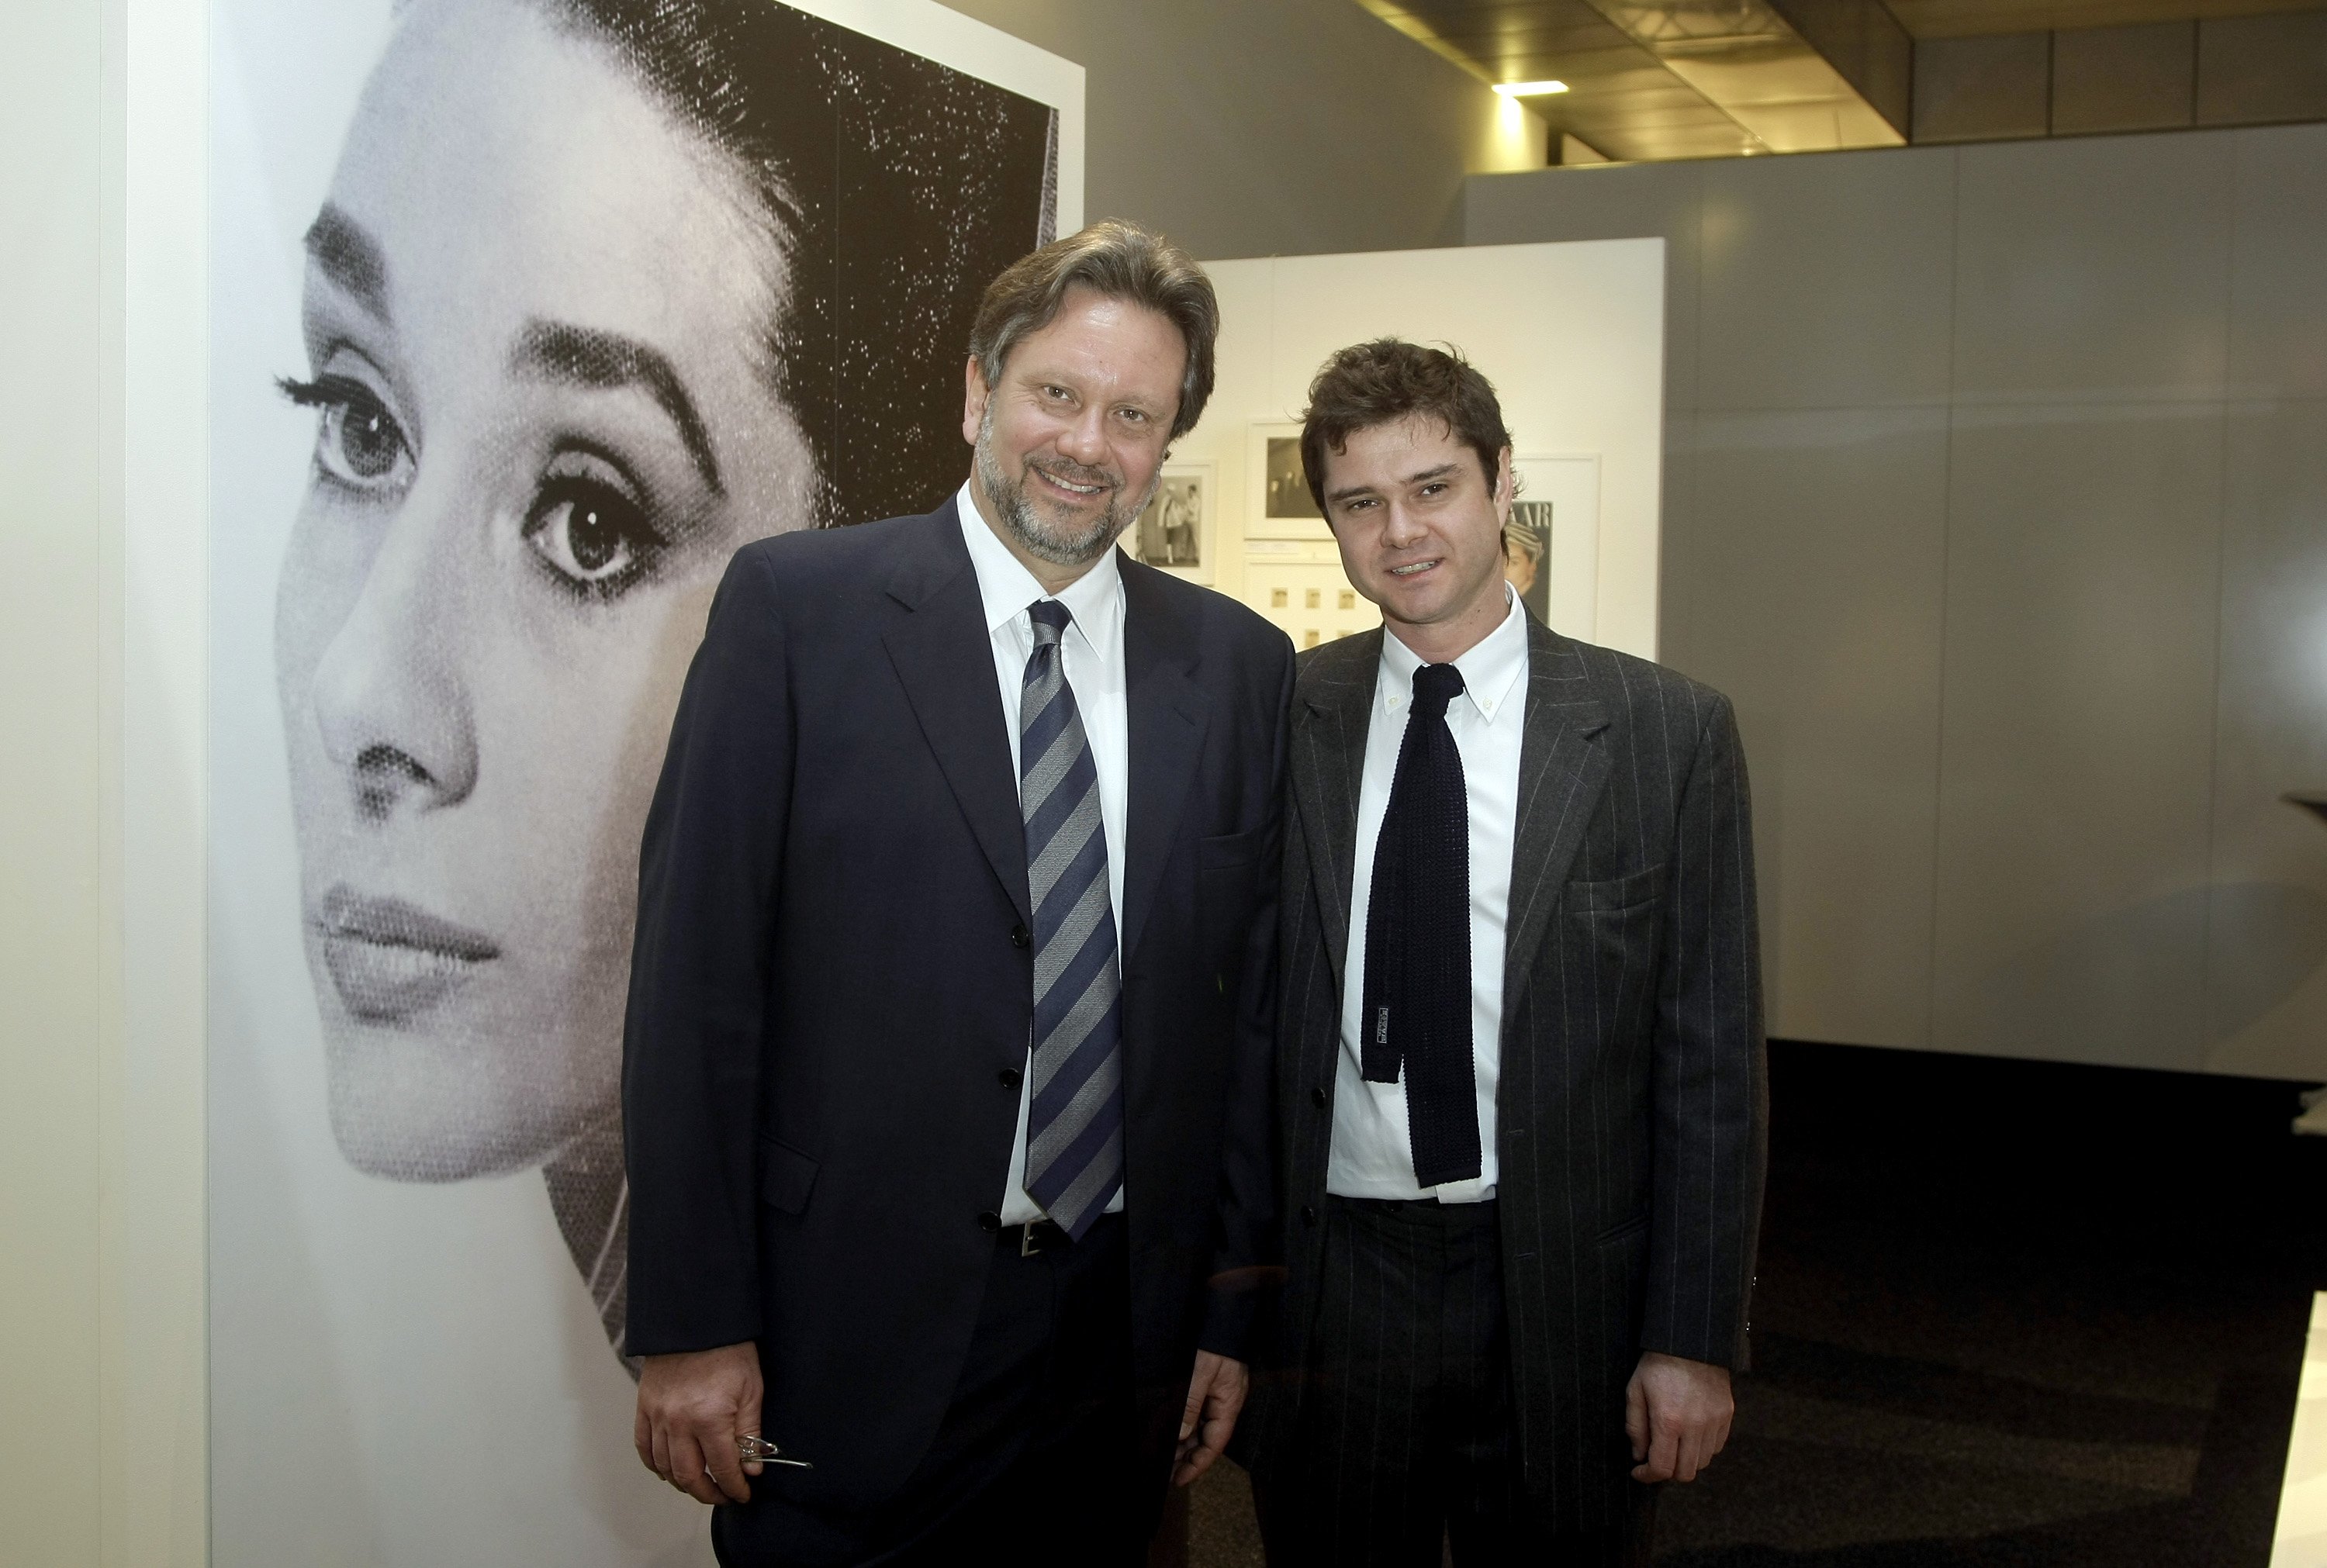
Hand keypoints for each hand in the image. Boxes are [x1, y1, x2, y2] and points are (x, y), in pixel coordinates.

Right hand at [634, 1341, 764, 1504]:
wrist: (695, 1320)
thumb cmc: (728, 1350)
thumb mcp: (751, 1390)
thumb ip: (751, 1433)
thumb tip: (752, 1469)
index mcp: (709, 1418)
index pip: (722, 1468)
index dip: (734, 1488)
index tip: (743, 1495)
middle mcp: (678, 1422)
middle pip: (689, 1476)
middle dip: (708, 1493)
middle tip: (722, 1496)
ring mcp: (657, 1416)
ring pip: (664, 1467)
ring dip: (682, 1484)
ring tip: (700, 1486)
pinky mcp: (643, 1407)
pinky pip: (644, 1448)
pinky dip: (655, 1465)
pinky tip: (668, 1471)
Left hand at [1173, 1350, 1247, 1486]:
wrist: (1222, 1318)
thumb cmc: (1217, 1343)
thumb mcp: (1202, 1373)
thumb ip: (1191, 1403)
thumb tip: (1181, 1434)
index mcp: (1228, 1405)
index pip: (1214, 1444)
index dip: (1198, 1464)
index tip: (1179, 1479)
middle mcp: (1223, 1404)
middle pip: (1205, 1439)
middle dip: (1187, 1457)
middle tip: (1166, 1472)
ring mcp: (1215, 1397)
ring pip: (1198, 1428)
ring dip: (1182, 1443)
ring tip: (1164, 1457)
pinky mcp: (1206, 1388)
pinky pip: (1194, 1413)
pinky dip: (1181, 1425)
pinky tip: (1168, 1432)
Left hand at [1624, 1351, 1731, 1483]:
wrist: (1689, 1340)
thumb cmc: (1657, 1363)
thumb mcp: (1635, 1390)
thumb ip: (1635, 1427)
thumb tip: (1639, 1455)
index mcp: (1668, 1421)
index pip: (1662, 1468)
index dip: (1648, 1476)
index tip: (1639, 1471)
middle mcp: (1695, 1426)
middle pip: (1685, 1473)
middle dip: (1667, 1472)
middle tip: (1656, 1459)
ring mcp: (1714, 1421)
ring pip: (1702, 1462)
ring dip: (1685, 1461)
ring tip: (1673, 1445)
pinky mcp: (1727, 1415)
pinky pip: (1716, 1447)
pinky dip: (1702, 1449)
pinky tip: (1690, 1435)